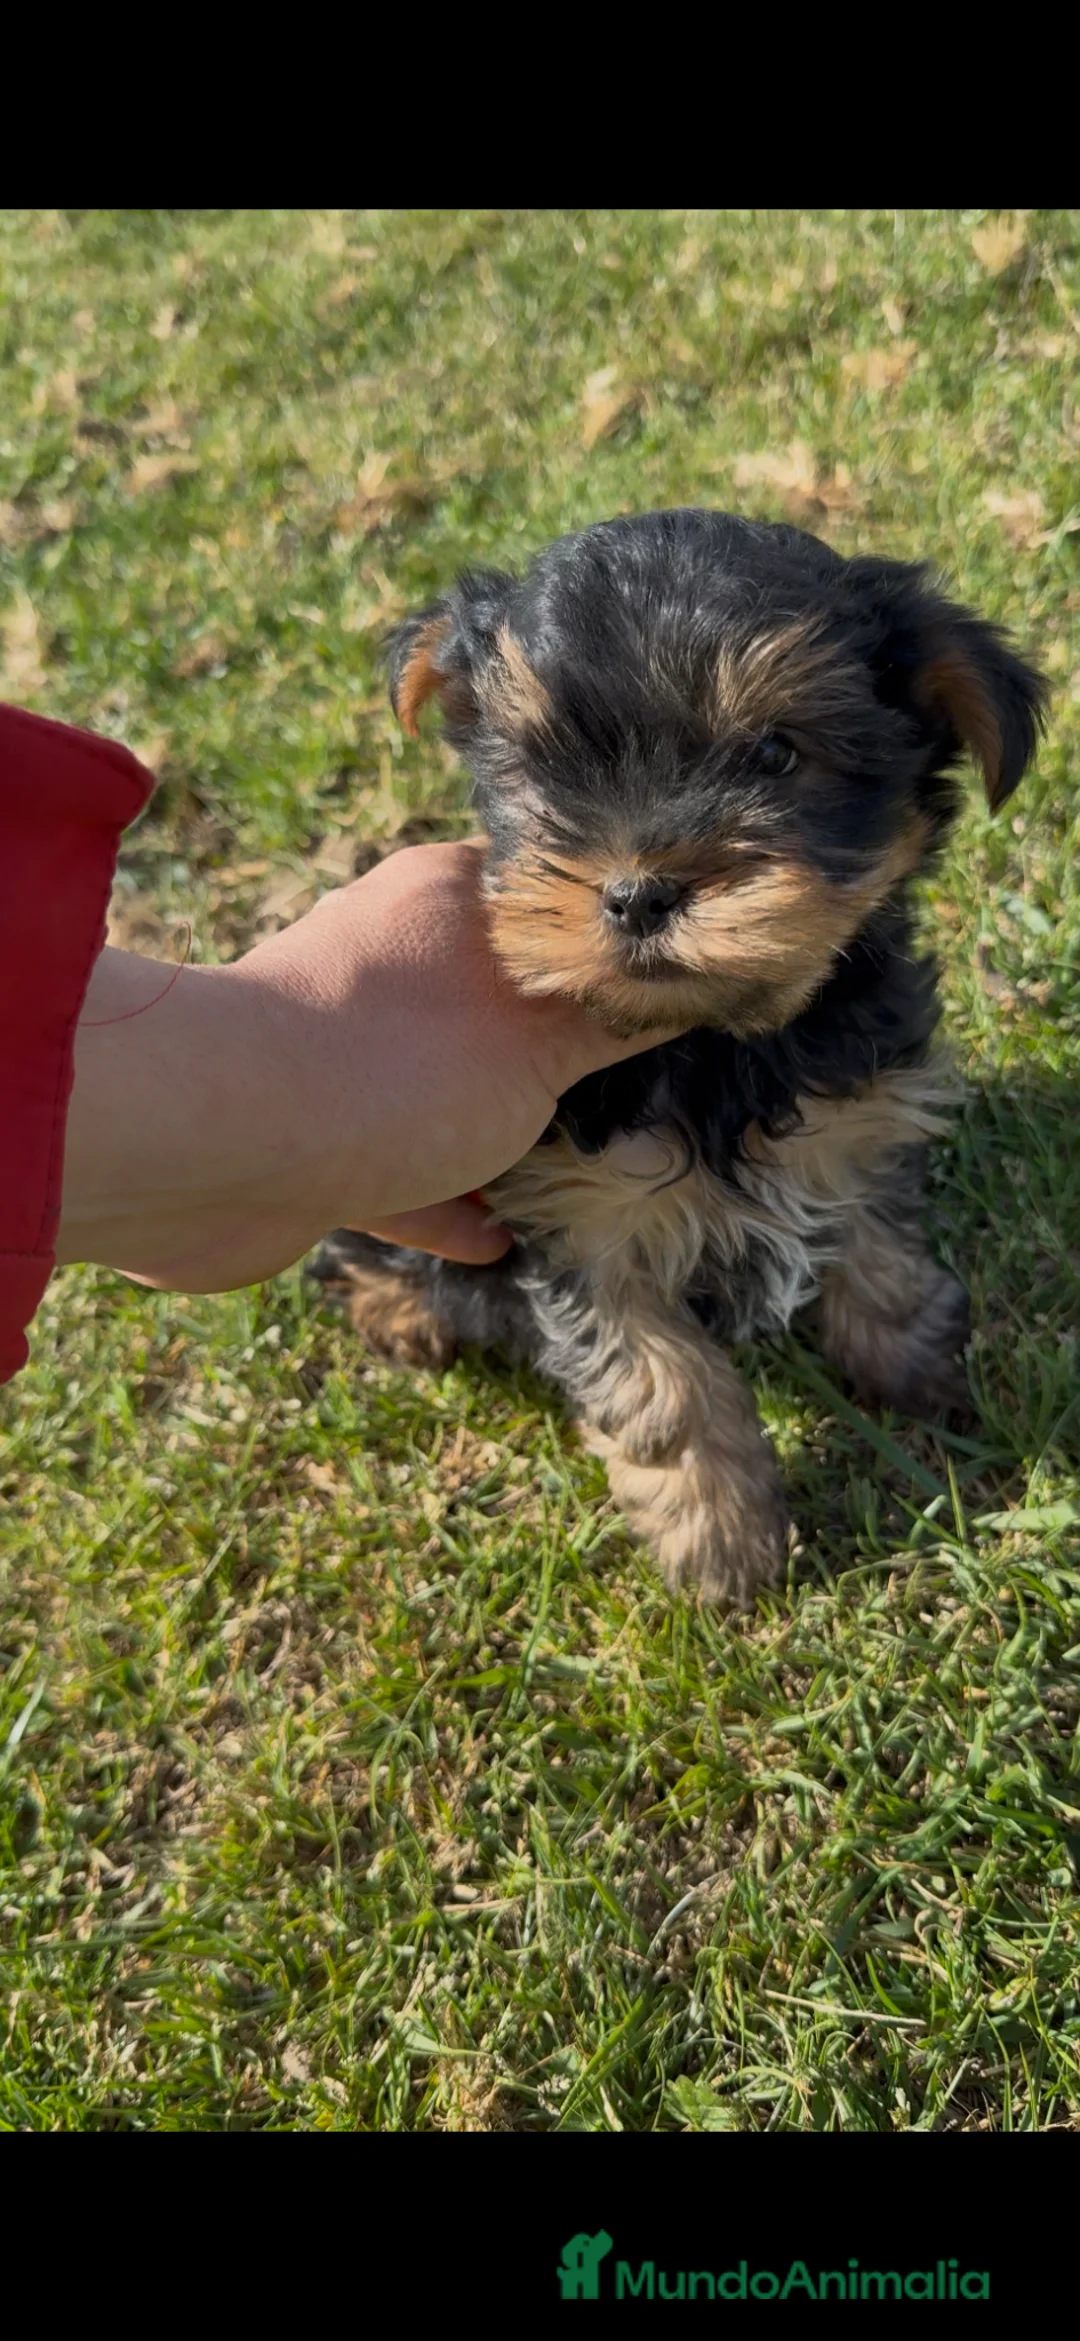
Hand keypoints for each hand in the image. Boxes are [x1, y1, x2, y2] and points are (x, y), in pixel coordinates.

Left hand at [58, 841, 671, 1290]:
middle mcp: (388, 958)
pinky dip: (443, 1198)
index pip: (548, 887)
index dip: (612, 926)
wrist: (219, 1145)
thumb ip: (618, 1015)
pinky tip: (497, 1237)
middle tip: (642, 1080)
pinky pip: (393, 1168)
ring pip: (444, 1081)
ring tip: (577, 1162)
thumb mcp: (543, 1038)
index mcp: (445, 899)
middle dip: (560, 1039)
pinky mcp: (304, 1134)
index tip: (678, 967)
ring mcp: (339, 1048)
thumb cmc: (396, 1065)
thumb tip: (701, 977)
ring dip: (500, 1125)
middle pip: (497, 989)